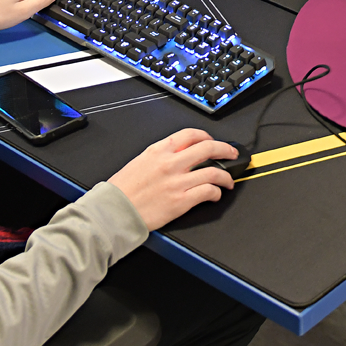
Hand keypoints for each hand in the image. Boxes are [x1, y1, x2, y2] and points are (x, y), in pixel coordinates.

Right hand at [106, 129, 238, 230]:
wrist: (113, 212)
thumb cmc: (122, 191)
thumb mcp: (139, 161)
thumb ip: (160, 156)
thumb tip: (179, 154)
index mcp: (159, 151)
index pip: (190, 134)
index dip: (206, 136)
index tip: (212, 141)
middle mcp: (170, 163)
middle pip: (208, 148)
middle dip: (225, 150)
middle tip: (231, 154)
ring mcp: (177, 182)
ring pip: (213, 172)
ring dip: (226, 176)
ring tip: (228, 181)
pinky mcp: (181, 201)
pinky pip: (207, 192)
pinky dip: (216, 193)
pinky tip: (215, 195)